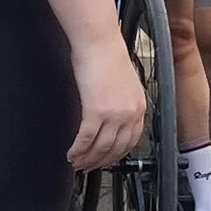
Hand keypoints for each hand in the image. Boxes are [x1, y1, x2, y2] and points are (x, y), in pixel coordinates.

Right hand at [69, 33, 145, 169]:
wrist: (99, 43)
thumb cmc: (107, 56)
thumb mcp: (124, 84)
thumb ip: (122, 102)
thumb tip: (112, 115)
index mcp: (139, 106)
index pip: (132, 141)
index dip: (117, 155)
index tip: (107, 160)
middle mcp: (130, 113)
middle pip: (116, 148)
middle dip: (100, 162)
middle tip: (89, 167)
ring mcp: (114, 114)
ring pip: (100, 147)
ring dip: (87, 159)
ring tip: (77, 163)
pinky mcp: (96, 111)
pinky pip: (86, 139)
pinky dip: (77, 150)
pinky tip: (71, 154)